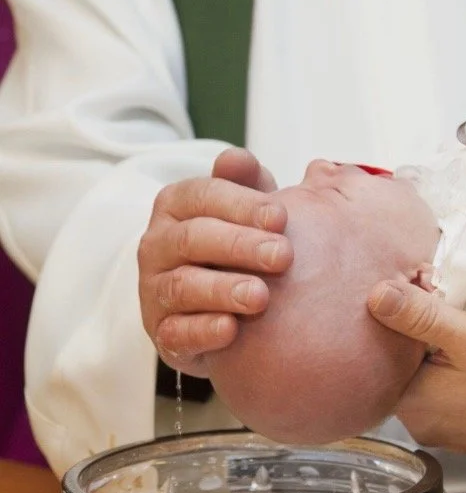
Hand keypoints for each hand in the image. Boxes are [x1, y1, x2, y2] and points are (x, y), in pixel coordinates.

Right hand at [138, 148, 291, 376]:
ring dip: (223, 290)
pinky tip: (232, 330)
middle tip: (283, 256)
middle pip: (193, 238)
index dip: (242, 204)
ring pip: (182, 286)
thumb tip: (237, 159)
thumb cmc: (240, 247)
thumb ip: (246, 184)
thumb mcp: (247, 212)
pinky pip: (176, 333)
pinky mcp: (162, 333)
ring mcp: (155, 290)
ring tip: (262, 296)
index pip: (203, 195)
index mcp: (176, 207)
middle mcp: (158, 245)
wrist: (222, 307)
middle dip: (240, 246)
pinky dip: (203, 331)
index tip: (282, 217)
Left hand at [367, 280, 465, 458]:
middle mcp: (416, 424)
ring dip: (436, 356)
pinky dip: (451, 375)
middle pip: (404, 367)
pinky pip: (443, 394)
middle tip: (447, 312)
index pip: (384, 354)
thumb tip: (375, 296)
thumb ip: (420, 315)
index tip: (423, 300)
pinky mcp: (459, 431)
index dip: (401, 323)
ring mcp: (439, 430)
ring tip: (461, 333)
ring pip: (424, 379)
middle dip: (419, 339)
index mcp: (409, 403)